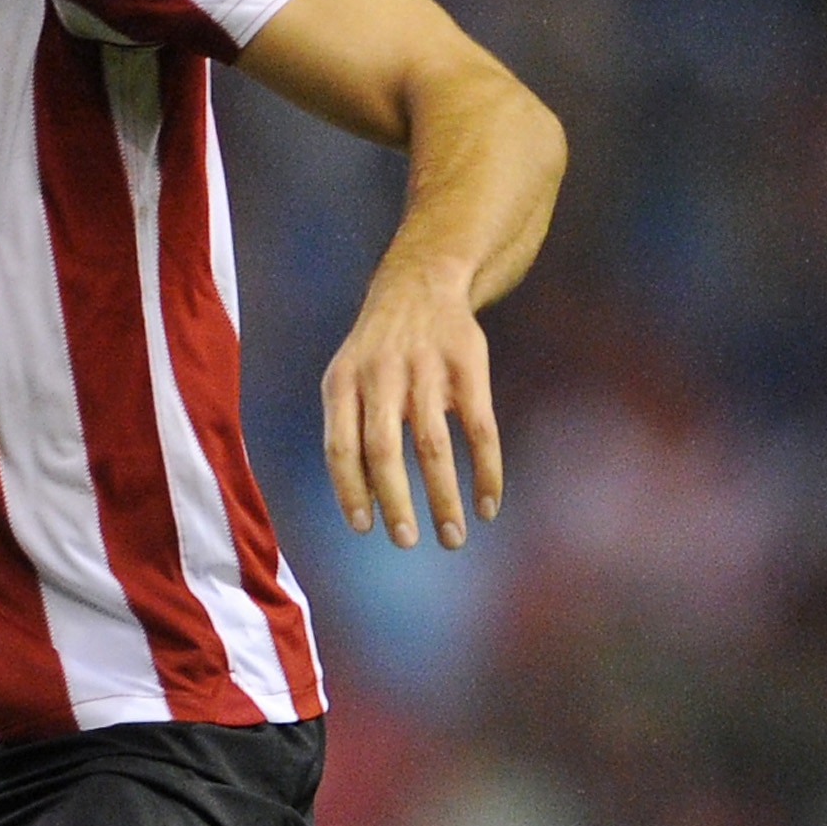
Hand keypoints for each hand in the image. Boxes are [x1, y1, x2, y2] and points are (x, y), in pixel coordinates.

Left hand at [322, 261, 501, 549]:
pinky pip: (480, 429)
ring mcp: (426, 370)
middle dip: (395, 502)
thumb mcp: (347, 375)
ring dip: (443, 497)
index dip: (350, 490)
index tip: (364, 528)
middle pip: (383, 450)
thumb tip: (364, 503)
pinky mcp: (469, 366)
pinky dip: (486, 471)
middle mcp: (380, 375)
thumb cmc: (377, 349)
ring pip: (433, 446)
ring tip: (451, 536)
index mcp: (342, 382)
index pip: (339, 447)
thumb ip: (349, 430)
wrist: (421, 283)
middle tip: (405, 541)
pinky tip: (487, 503)